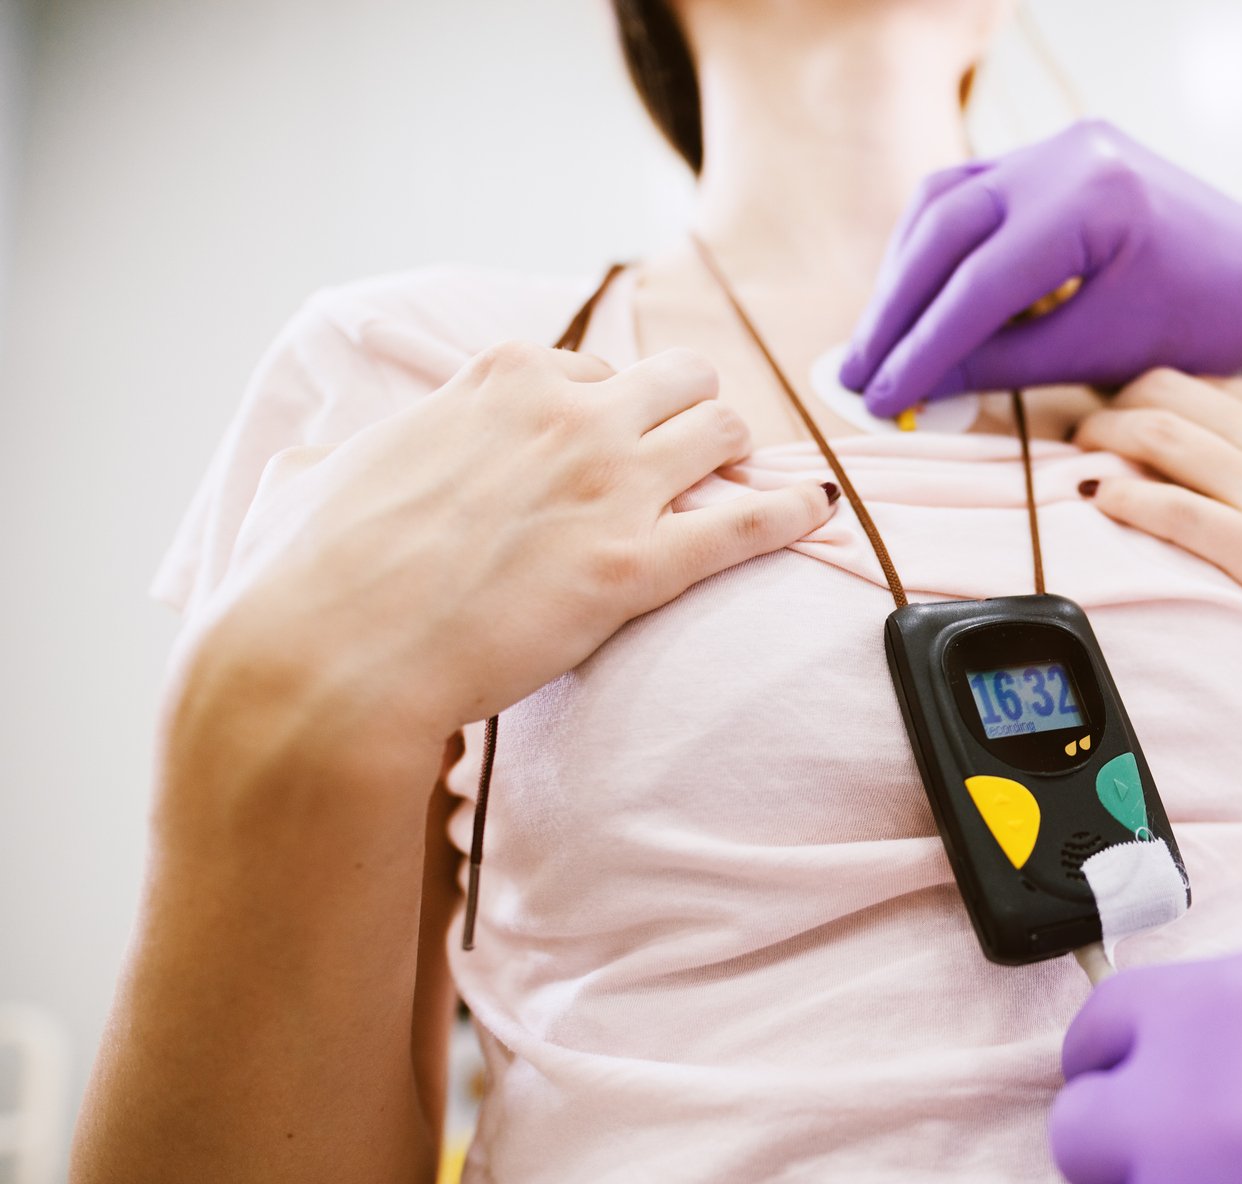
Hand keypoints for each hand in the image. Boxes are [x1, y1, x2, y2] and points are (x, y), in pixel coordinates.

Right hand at [203, 342, 834, 747]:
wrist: (338, 654)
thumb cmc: (316, 577)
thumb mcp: (319, 480)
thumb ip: (340, 455)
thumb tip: (317, 462)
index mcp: (499, 378)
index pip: (595, 366)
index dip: (612, 411)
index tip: (614, 444)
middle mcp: (568, 412)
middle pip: (681, 382)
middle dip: (691, 416)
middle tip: (694, 461)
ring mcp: (611, 482)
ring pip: (724, 431)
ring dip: (739, 458)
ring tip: (746, 488)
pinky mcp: (641, 561)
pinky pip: (754, 519)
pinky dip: (796, 511)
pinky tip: (820, 511)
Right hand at [839, 119, 1241, 416]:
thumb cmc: (1202, 320)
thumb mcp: (1105, 351)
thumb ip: (1008, 365)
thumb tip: (919, 389)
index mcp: (1093, 198)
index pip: (979, 281)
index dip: (922, 347)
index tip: (883, 398)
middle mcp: (1066, 154)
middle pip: (943, 227)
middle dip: (894, 309)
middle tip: (856, 374)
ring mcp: (1055, 147)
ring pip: (943, 202)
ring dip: (902, 275)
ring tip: (876, 346)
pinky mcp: (1050, 157)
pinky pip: (968, 196)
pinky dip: (934, 252)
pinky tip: (913, 303)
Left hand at [1073, 371, 1241, 711]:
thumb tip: (1209, 438)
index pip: (1202, 382)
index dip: (1142, 394)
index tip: (1107, 414)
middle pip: (1168, 392)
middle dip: (1108, 405)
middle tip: (1075, 432)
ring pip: (1161, 436)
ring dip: (1101, 440)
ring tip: (1074, 460)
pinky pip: (1175, 508)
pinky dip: (1125, 495)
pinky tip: (1098, 499)